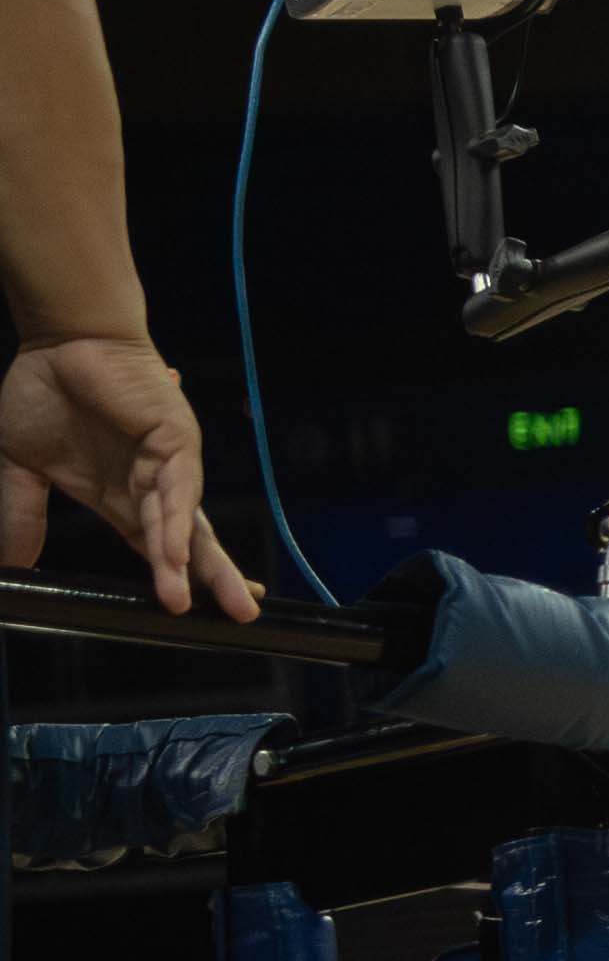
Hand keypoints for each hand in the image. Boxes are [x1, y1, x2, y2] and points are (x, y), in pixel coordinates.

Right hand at [1, 335, 258, 616]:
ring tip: (181, 600)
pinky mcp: (174, 437)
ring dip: (183, 562)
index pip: (156, 549)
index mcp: (121, 499)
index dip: (173, 579)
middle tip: (235, 618)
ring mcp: (166, 463)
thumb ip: (20, 519)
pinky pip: (176, 485)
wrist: (58, 342)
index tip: (183, 613)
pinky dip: (173, 519)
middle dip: (210, 582)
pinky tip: (170, 552)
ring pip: (183, 521)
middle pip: (187, 542)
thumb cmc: (43, 395)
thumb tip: (13, 572)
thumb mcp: (19, 469)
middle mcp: (151, 486)